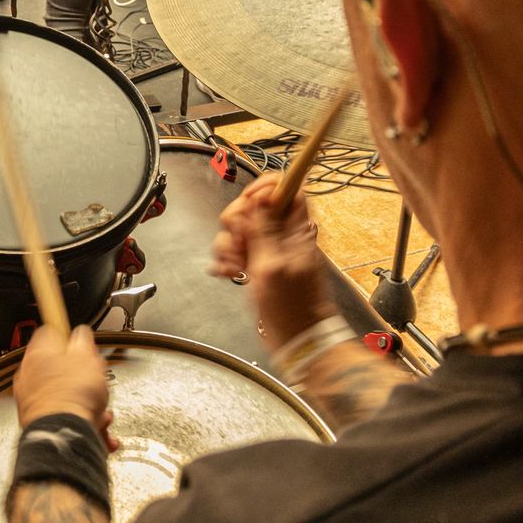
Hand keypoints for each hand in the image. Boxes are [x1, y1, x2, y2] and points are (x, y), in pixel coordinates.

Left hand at [14, 324, 115, 449]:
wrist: (64, 434)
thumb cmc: (72, 396)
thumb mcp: (88, 357)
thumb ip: (83, 340)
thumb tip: (81, 333)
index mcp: (38, 352)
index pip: (50, 332)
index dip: (69, 337)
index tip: (81, 344)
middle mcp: (29, 374)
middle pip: (59, 367)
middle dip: (82, 376)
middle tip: (95, 379)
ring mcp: (32, 399)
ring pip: (64, 394)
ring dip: (86, 401)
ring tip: (100, 410)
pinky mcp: (38, 421)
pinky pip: (63, 414)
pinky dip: (80, 419)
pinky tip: (95, 425)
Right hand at [210, 172, 333, 347]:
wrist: (296, 336)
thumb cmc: (292, 307)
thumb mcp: (273, 266)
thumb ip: (265, 229)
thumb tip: (263, 196)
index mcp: (295, 227)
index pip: (285, 185)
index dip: (262, 188)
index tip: (247, 206)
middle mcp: (282, 231)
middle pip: (253, 204)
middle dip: (237, 220)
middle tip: (239, 242)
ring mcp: (269, 246)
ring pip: (239, 226)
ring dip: (228, 243)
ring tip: (235, 265)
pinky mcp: (257, 260)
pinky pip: (235, 247)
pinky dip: (227, 258)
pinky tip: (229, 272)